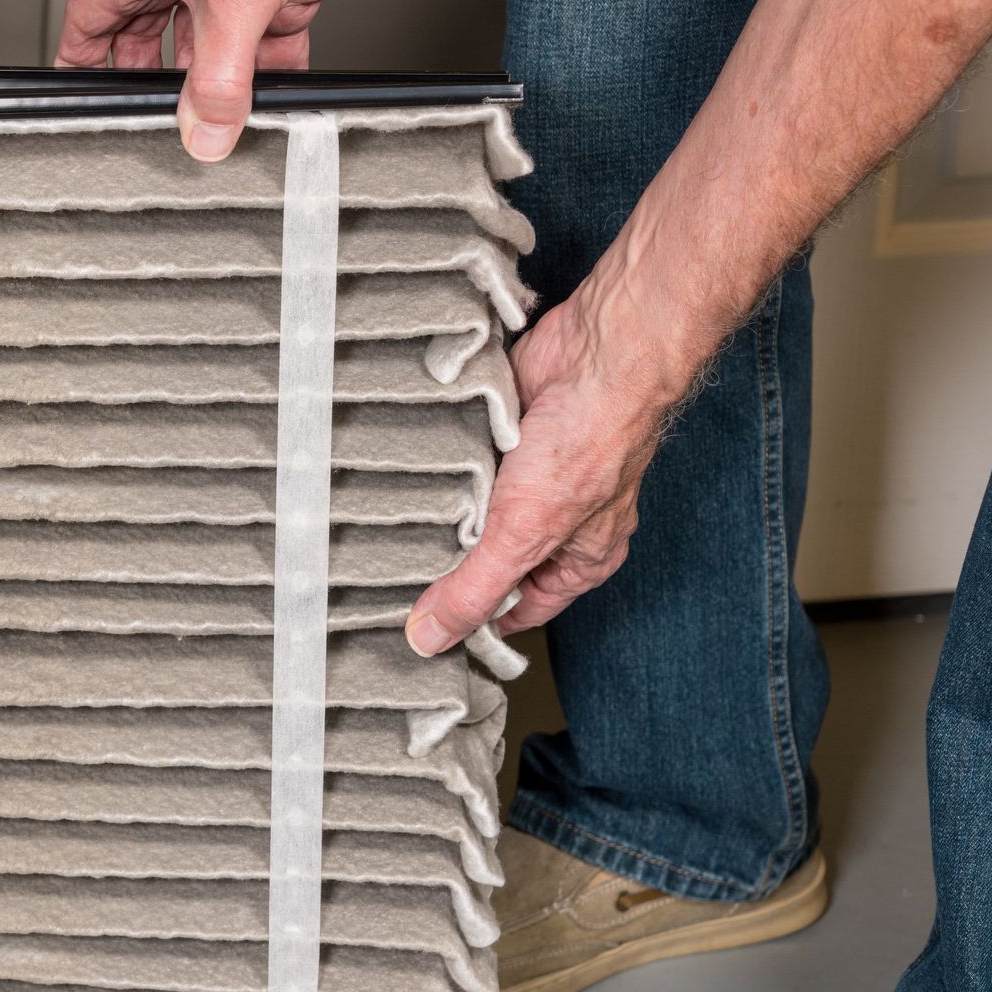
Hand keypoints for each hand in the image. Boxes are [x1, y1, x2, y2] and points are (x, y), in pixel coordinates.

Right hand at [54, 0, 401, 160]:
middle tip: (151, 119)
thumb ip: (216, 77)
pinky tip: (275, 96)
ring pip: (208, 48)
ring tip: (218, 121)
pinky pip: (262, 46)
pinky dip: (267, 75)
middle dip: (150, 83)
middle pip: (147, 39)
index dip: (78, 59)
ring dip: (215, 86)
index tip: (78, 93)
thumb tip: (205, 130)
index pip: (90, 18)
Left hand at [404, 247, 708, 653]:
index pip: (515, 610)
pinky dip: (441, 466)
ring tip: (394, 522)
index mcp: (576, 560)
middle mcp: (554, 522)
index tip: (418, 630)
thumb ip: (476, 589)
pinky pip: (460, 464)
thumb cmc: (589, 442)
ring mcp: (527, 478)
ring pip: (469, 510)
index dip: (471, 621)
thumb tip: (430, 638)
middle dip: (448, 564)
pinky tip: (412, 473)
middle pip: (486, 560)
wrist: (598, 352)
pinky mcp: (502, 437)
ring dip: (441, 511)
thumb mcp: (525, 534)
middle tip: (393, 574)